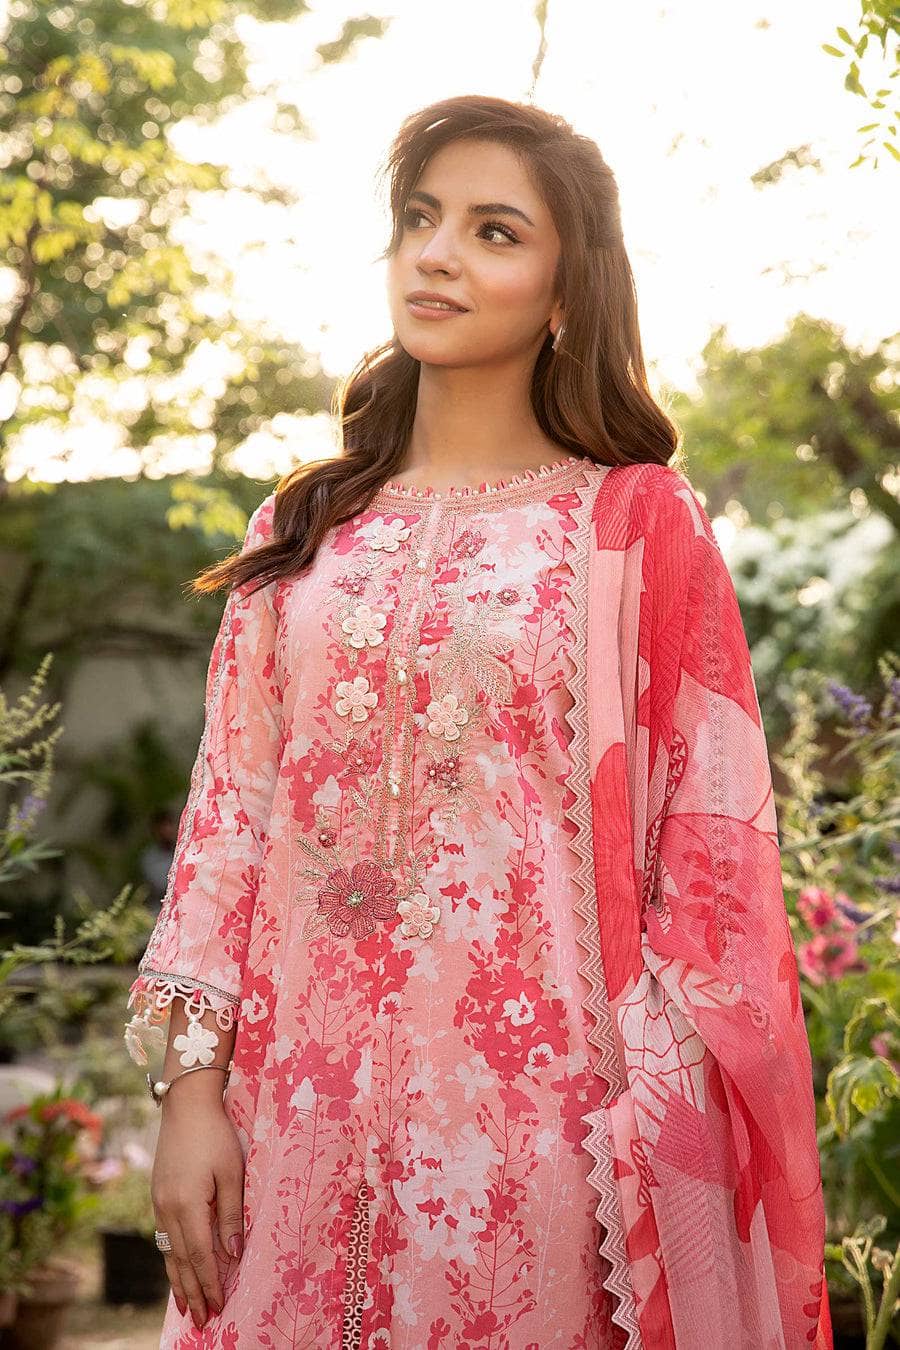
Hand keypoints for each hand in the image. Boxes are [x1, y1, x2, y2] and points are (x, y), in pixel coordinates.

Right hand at [151, 1087, 244, 1329]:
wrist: (185, 1106)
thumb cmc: (215, 1136)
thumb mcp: (231, 1173)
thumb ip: (231, 1215)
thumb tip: (234, 1253)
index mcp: (187, 1206)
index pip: (201, 1256)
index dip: (210, 1283)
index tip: (219, 1307)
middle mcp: (168, 1210)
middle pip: (181, 1261)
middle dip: (194, 1292)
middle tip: (204, 1320)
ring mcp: (159, 1204)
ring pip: (169, 1252)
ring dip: (179, 1281)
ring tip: (187, 1307)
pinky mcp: (158, 1196)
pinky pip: (164, 1237)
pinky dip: (171, 1259)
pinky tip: (176, 1269)